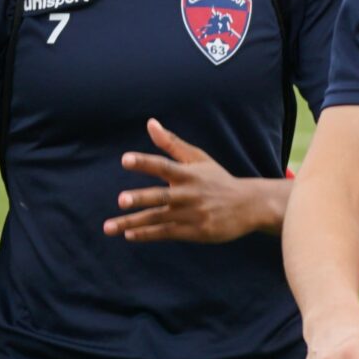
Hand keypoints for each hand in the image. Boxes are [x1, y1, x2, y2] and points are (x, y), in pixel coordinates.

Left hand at [106, 118, 265, 243]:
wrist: (249, 206)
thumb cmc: (218, 180)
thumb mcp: (198, 159)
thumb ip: (172, 143)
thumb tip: (150, 123)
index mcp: (189, 174)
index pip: (163, 166)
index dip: (144, 162)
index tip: (125, 159)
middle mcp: (189, 194)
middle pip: (161, 196)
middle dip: (140, 198)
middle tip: (120, 200)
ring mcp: (191, 214)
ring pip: (158, 218)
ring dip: (132, 223)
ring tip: (109, 227)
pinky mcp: (194, 232)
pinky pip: (166, 233)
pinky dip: (147, 235)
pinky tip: (129, 235)